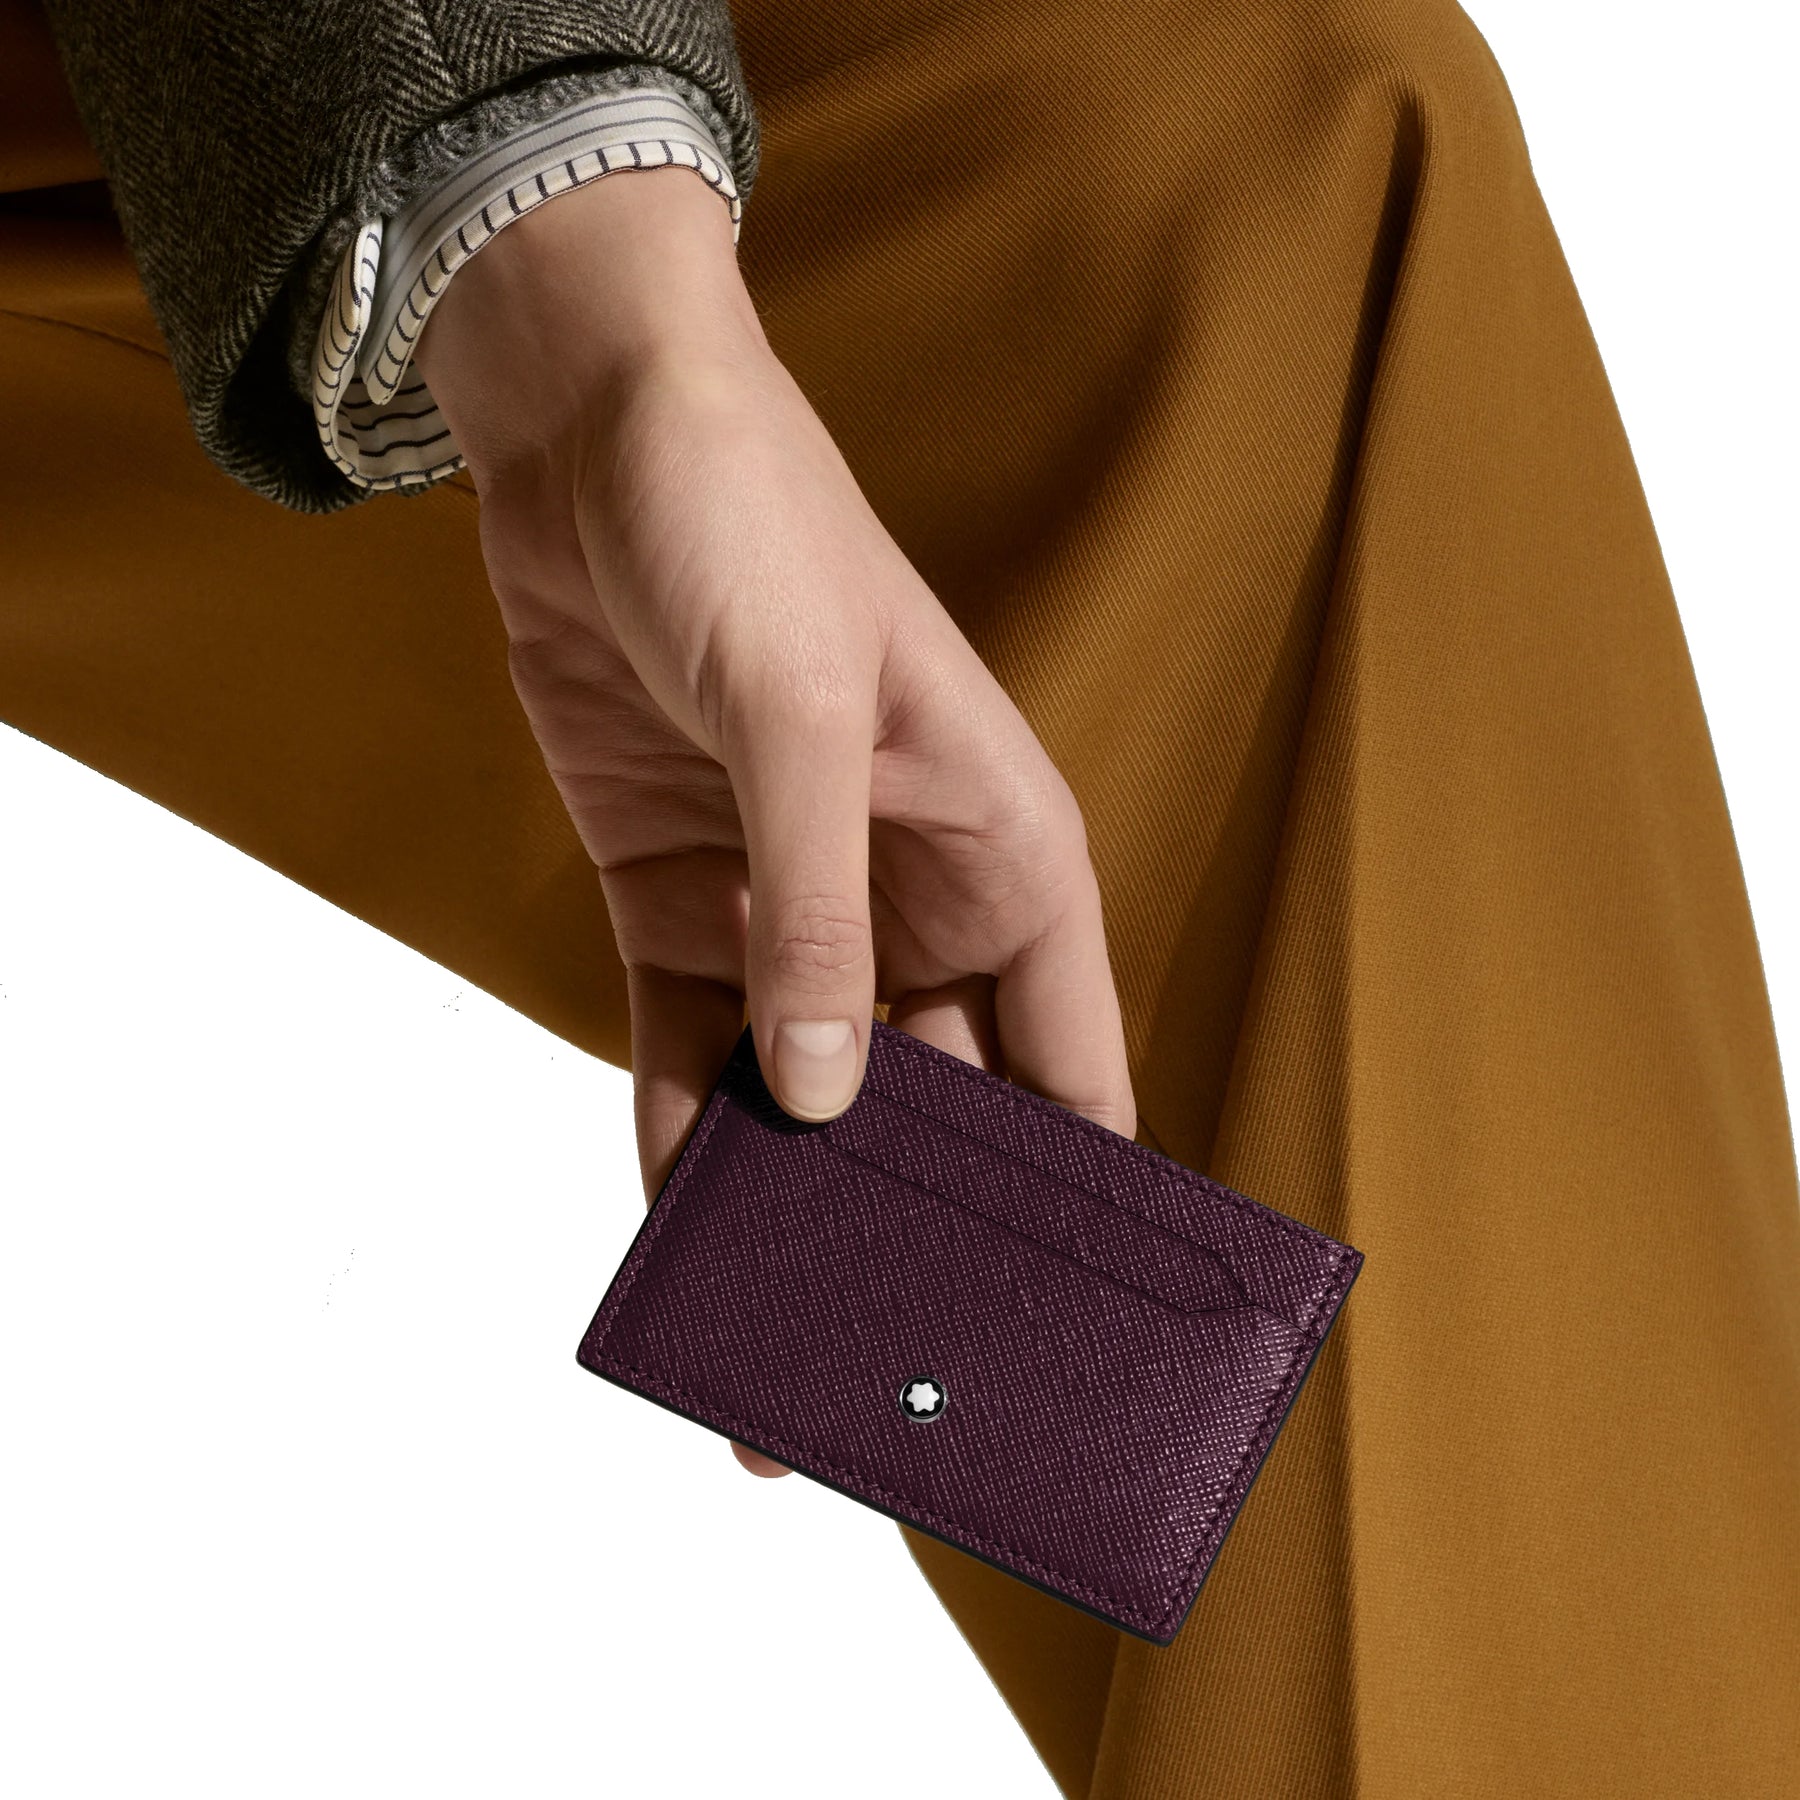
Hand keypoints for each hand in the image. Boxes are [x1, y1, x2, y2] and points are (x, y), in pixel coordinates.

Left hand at [415, 167, 1134, 1475]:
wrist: (593, 432)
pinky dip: (683, 1131)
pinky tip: (674, 1225)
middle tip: (890, 1367)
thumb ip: (816, 911)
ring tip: (771, 1337)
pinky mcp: (678, 900)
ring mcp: (791, 910)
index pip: (1071, 1061)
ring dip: (791, 1201)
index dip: (1074, 1193)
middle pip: (935, 1105)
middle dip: (915, 1225)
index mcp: (1004, 855)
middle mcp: (912, 900)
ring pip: (808, 1095)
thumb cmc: (750, 524)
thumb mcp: (802, 715)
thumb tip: (826, 1099)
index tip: (1070, 1324)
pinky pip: (690, 1048)